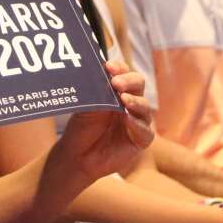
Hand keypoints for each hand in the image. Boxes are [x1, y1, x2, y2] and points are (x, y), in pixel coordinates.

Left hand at [56, 60, 153, 180]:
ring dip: (135, 101)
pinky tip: (127, 119)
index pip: (123, 72)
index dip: (119, 67)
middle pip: (138, 84)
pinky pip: (145, 130)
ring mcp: (137, 120)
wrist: (78, 155)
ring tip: (123, 99)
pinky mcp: (140, 140)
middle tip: (116, 83)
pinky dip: (137, 124)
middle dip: (129, 81)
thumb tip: (95, 71)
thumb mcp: (85, 106)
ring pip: (144, 106)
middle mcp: (129, 101)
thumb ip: (94, 91)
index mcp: (116, 90)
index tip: (109, 66)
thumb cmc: (82, 127)